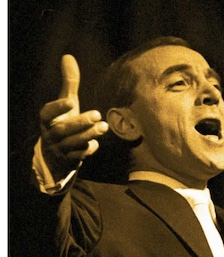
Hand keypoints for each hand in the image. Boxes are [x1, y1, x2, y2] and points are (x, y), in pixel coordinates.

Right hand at [39, 55, 108, 179]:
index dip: (58, 107)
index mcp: (47, 120)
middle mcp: (50, 134)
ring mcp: (59, 149)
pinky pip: (79, 156)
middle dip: (81, 123)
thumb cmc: (63, 123)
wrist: (56, 154)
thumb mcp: (65, 104)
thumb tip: (68, 57)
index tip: (71, 100)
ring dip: (88, 135)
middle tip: (98, 115)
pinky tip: (96, 144)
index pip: (47, 113)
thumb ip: (68, 83)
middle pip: (64, 130)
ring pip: (72, 144)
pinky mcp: (69, 161)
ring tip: (104, 127)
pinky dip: (87, 150)